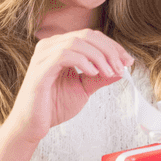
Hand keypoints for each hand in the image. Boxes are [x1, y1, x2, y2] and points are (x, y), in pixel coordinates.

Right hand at [5, 29, 134, 145]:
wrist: (33, 125)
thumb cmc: (54, 106)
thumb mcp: (84, 88)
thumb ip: (100, 77)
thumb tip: (122, 70)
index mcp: (60, 47)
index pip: (91, 37)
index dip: (112, 46)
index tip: (128, 61)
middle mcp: (50, 46)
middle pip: (86, 35)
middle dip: (109, 50)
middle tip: (122, 66)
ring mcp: (43, 56)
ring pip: (77, 42)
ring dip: (99, 57)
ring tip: (109, 72)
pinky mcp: (40, 69)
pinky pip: (64, 55)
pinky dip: (83, 62)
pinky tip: (92, 73)